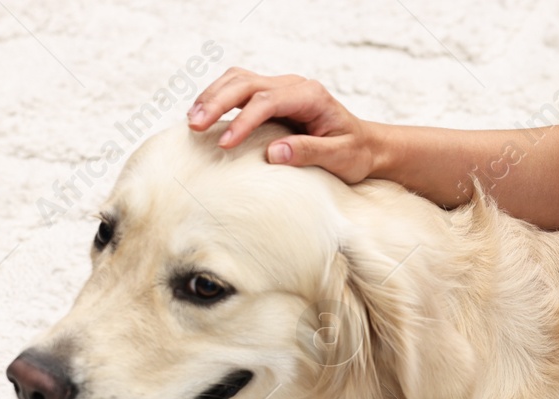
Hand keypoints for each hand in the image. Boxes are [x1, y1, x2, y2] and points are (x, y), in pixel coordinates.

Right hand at [187, 69, 378, 182]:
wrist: (366, 145)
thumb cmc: (355, 152)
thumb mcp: (341, 157)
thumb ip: (310, 152)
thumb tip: (274, 153)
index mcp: (311, 96)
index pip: (268, 101)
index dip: (243, 120)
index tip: (225, 143)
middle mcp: (293, 85)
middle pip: (246, 83)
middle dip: (217, 102)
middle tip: (195, 126)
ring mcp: (281, 88)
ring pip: (238, 80)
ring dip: (212, 97)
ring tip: (192, 120)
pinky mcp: (272, 96)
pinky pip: (239, 89)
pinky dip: (218, 98)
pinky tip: (203, 115)